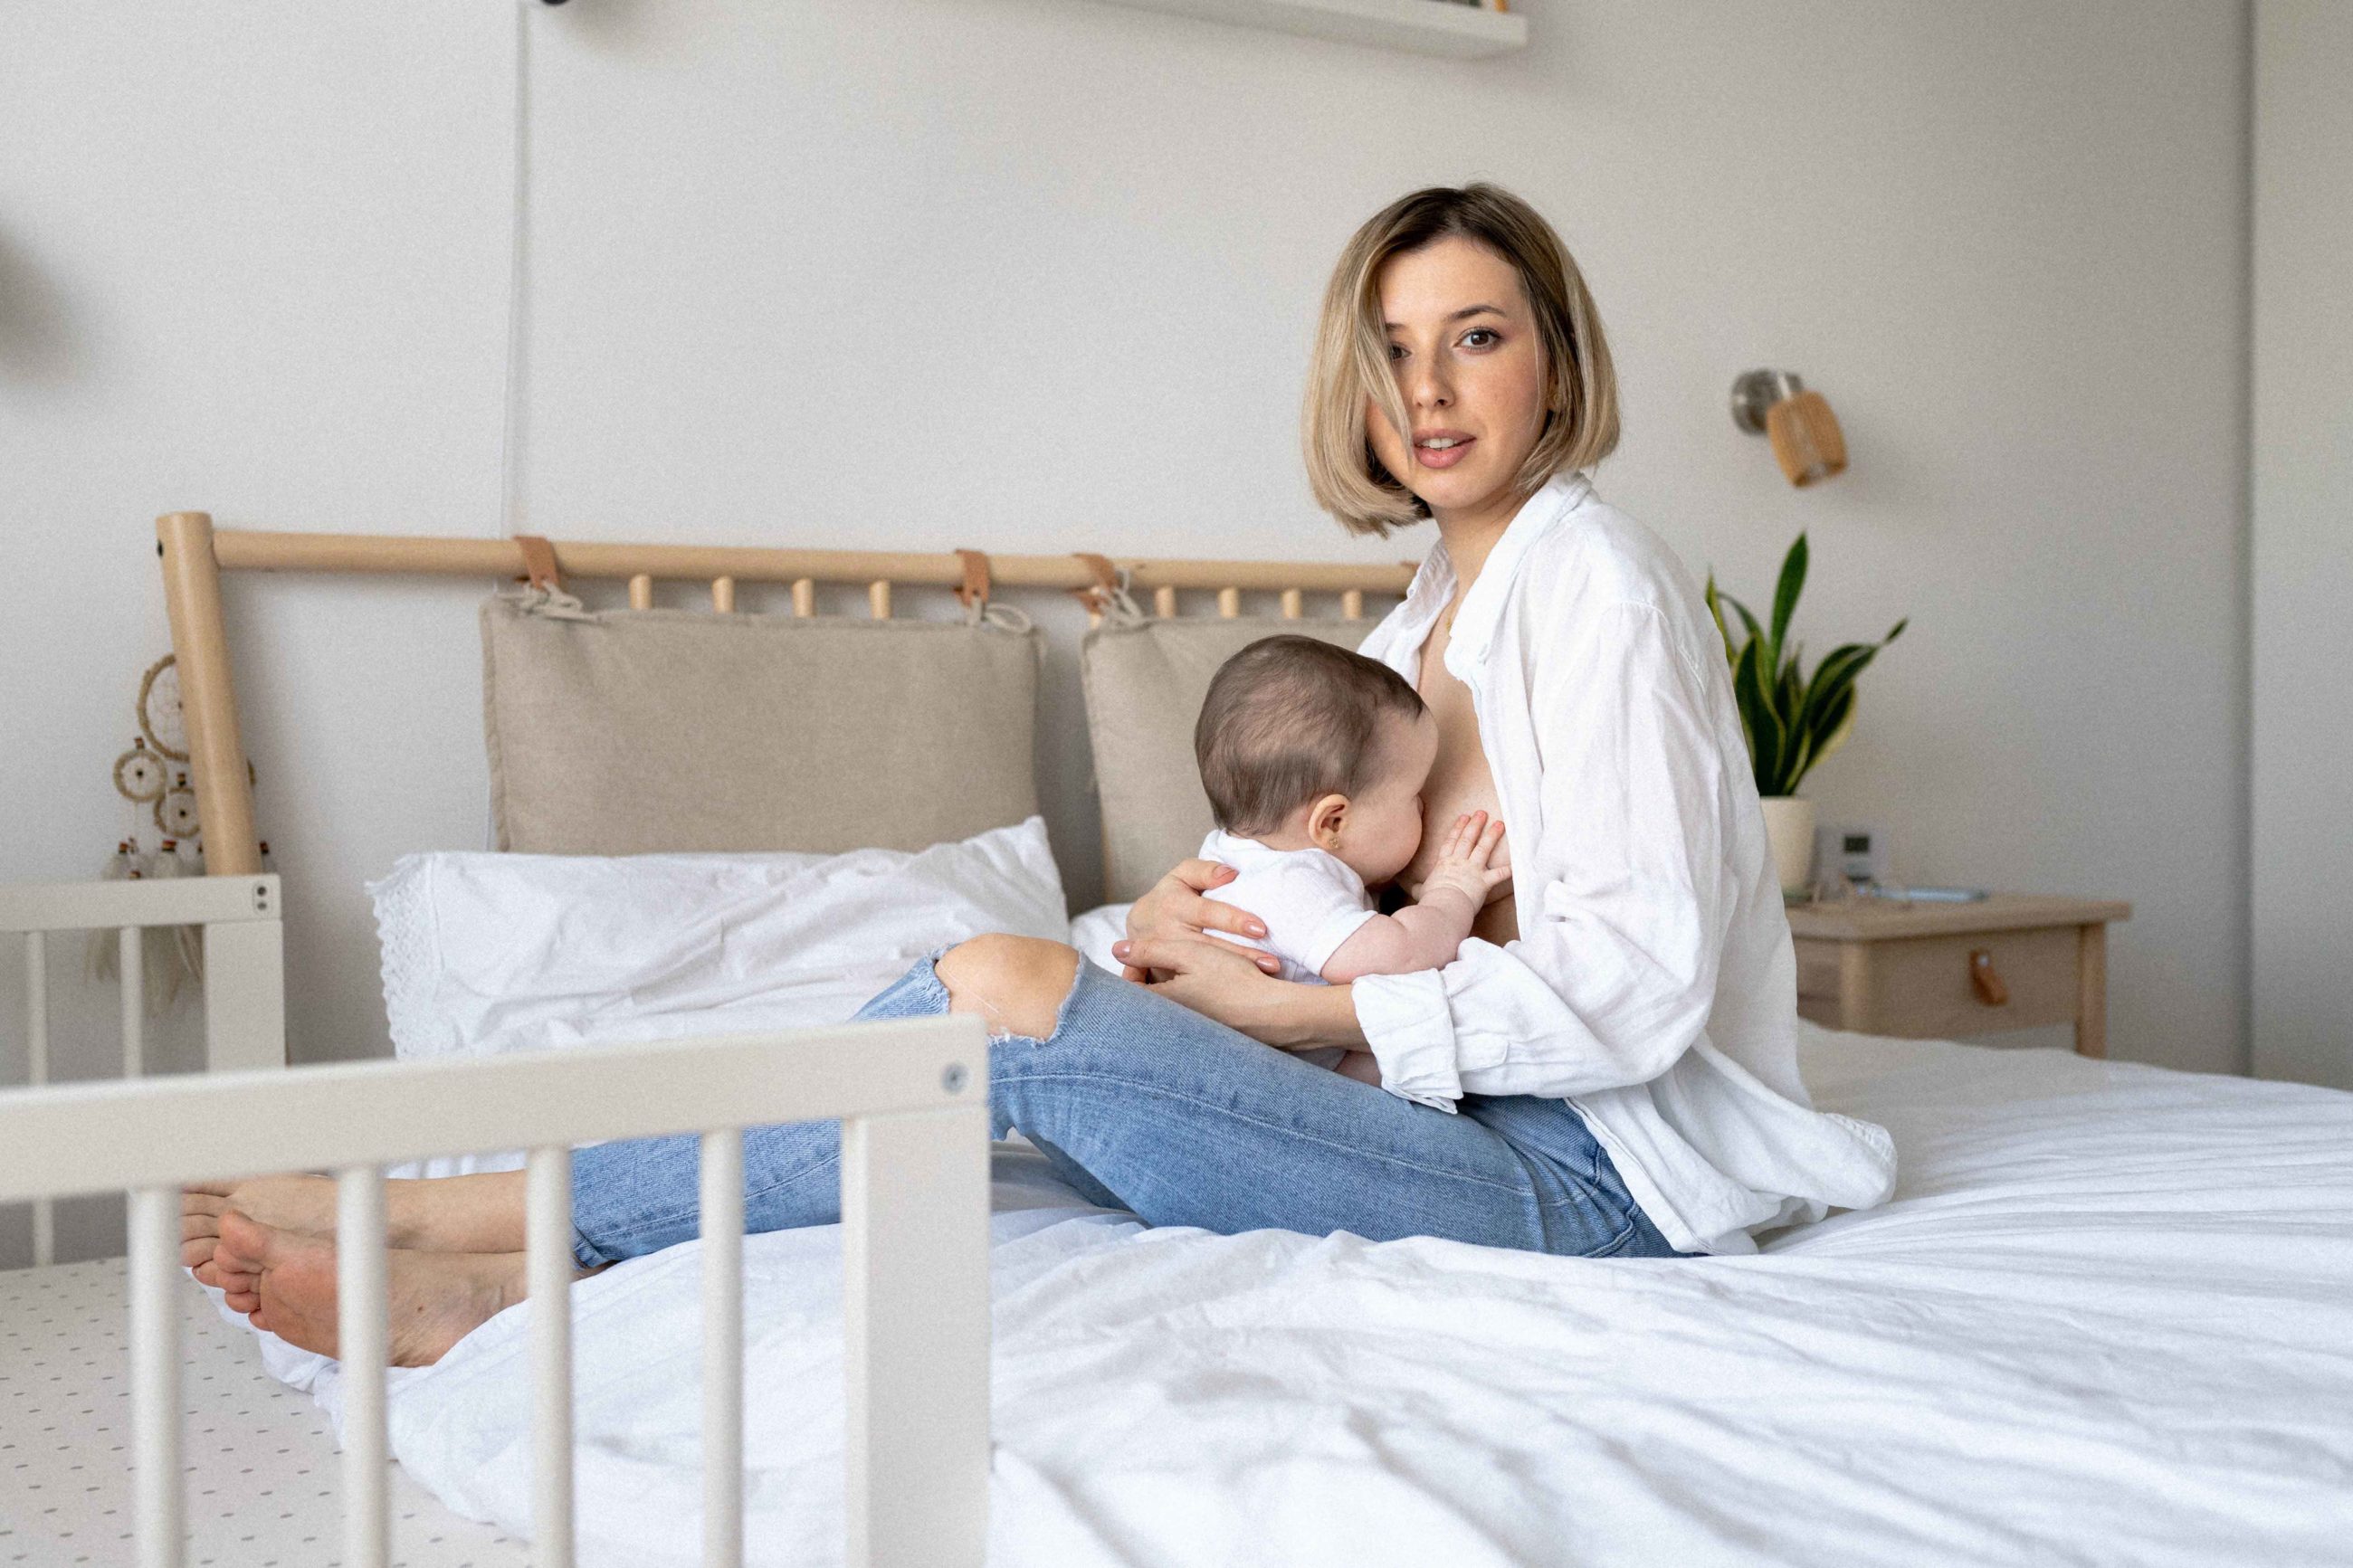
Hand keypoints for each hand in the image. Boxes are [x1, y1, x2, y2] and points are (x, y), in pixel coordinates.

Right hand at [1114, 858, 1281, 983]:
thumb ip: (1204, 870)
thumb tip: (1231, 874)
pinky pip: (1193, 984)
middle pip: (1208, 946)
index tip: (1261, 929)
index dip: (1233, 920)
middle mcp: (1167, 933)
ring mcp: (1164, 960)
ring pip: (1202, 968)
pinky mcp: (1165, 979)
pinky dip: (1219, 987)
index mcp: (1174, 905)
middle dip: (1242, 955)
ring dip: (1235, 973)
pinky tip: (1243, 989)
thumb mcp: (1181, 876)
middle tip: (1273, 963)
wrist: (1138, 928)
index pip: (1206, 912)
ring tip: (1266, 976)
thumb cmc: (1170, 897)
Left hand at [1118, 930, 1363, 1051]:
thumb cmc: (1232, 981)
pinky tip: (1206, 989)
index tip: (1141, 953)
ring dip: (1168, 989)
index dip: (1129, 968)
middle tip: (1158, 961)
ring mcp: (1187, 1035)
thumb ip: (1150, 950)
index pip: (1124, 989)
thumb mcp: (1189, 954)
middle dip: (1146, 979)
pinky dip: (1187, 1002)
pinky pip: (1184, 1019)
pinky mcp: (1205, 1038)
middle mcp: (1167, 1026)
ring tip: (1185, 972)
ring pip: (1164, 1009)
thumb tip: (1116, 948)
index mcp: (1158, 1005)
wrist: (1275, 1014)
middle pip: (1143, 1001)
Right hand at [1415, 811, 1509, 907]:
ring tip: (1500, 824)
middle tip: (1482, 812)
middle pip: (1468, 839)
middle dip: (1475, 825)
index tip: (1464, 817)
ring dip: (1492, 836)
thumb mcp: (1421, 892)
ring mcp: (1472, 871)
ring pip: (1483, 849)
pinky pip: (1499, 874)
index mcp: (1444, 863)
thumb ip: (1419, 888)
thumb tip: (1414, 888)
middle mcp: (1459, 863)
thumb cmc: (1431, 900)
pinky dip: (1508, 869)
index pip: (1451, 841)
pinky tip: (1517, 861)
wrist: (1443, 906)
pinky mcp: (1483, 882)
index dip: (1458, 828)